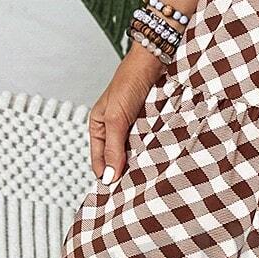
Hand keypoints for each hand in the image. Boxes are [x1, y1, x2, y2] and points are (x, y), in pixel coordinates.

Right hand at [88, 43, 167, 180]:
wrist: (154, 62)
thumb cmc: (128, 83)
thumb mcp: (116, 118)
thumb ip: (113, 147)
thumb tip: (108, 176)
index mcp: (98, 127)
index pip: (99, 161)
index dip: (107, 176)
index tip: (117, 195)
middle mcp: (114, 129)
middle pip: (117, 159)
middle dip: (125, 173)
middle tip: (135, 192)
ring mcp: (132, 127)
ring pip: (135, 153)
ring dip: (141, 163)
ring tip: (149, 181)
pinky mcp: (149, 124)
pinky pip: (150, 144)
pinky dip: (153, 152)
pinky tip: (160, 163)